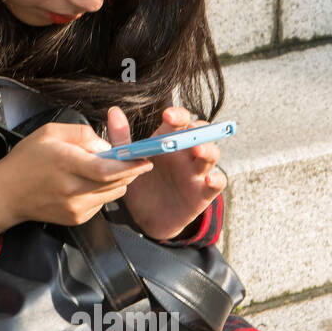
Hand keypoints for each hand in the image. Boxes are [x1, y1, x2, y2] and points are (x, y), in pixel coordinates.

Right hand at [0, 119, 153, 230]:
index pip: (106, 169)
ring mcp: (75, 207)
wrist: (6, 194)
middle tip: (132, 160)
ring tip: (99, 170)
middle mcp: (72, 189)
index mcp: (65, 163)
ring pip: (113, 193)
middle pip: (116, 182)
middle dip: (129, 171)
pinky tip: (85, 184)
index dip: (130, 165)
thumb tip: (106, 147)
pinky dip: (101, 192)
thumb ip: (83, 134)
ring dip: (116, 181)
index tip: (145, 159)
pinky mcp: (77, 218)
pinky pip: (101, 203)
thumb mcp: (50, 133)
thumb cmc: (26, 160)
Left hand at [107, 105, 226, 240]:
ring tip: (198, 150)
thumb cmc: (140, 184)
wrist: (144, 218)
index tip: (167, 116)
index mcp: (168, 141)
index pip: (179, 121)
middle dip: (198, 129)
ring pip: (211, 154)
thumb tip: (114, 112)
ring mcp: (197, 172)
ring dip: (208, 149)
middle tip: (189, 129)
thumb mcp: (128, 162)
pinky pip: (217, 183)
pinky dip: (216, 179)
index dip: (177, 115)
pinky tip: (208, 179)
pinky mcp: (203, 192)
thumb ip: (121, 138)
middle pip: (200, 133)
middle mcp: (185, 153)